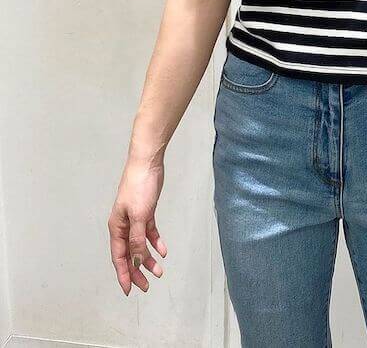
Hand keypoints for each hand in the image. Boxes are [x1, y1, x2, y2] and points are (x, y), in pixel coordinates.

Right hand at [108, 159, 166, 294]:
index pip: (119, 257)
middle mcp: (123, 225)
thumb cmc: (139, 186)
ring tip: (159, 271)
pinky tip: (163, 250)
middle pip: (129, 254)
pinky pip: (149, 232)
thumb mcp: (139, 215)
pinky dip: (155, 241)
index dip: (123, 274)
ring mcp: (135, 218)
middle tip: (146, 286)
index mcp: (117, 227)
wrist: (147, 163)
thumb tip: (135, 260)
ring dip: (148, 258)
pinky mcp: (146, 211)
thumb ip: (137, 238)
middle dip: (136, 271)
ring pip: (140, 244)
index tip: (129, 290)